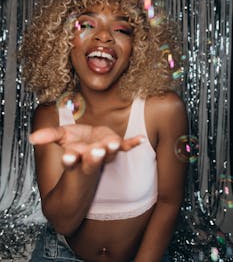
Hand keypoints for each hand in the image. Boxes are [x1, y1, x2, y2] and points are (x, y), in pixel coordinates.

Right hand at [29, 124, 143, 173]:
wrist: (90, 147)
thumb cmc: (76, 142)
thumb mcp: (61, 137)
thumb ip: (49, 136)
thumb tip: (31, 138)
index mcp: (75, 157)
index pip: (71, 160)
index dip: (70, 159)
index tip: (68, 158)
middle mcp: (90, 158)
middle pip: (91, 160)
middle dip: (93, 157)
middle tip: (96, 152)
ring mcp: (104, 154)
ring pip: (108, 154)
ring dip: (111, 149)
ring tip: (113, 144)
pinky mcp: (115, 147)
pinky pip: (125, 147)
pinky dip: (133, 143)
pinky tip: (141, 140)